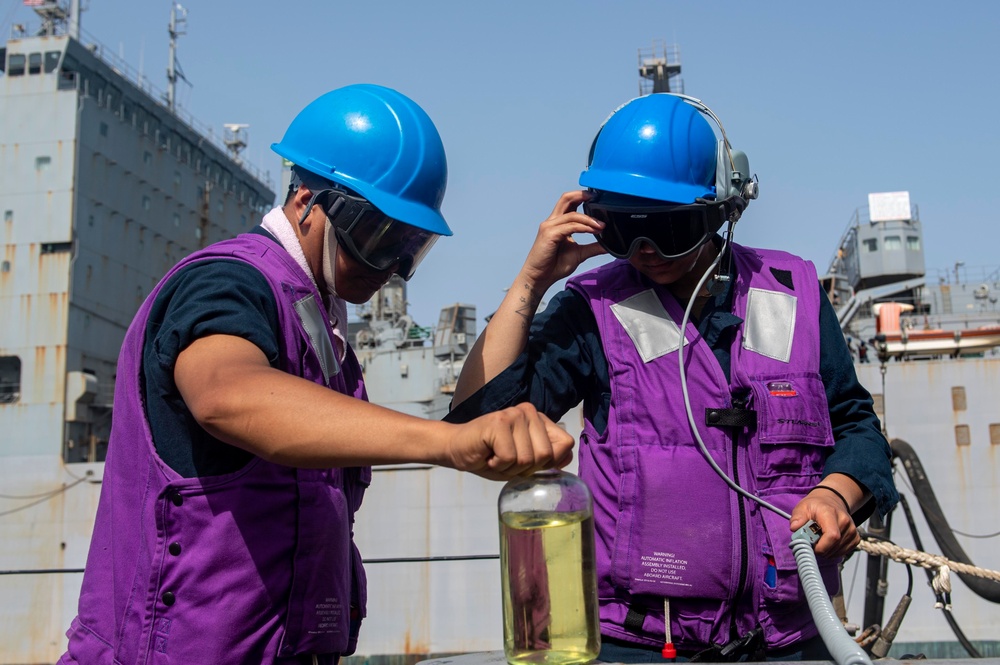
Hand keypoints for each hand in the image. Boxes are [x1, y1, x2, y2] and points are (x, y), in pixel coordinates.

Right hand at [445, 402, 573, 480]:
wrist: (456, 450)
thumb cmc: (490, 457)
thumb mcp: (524, 462)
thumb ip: (548, 457)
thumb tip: (568, 455)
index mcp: (539, 418)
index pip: (566, 443)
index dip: (549, 462)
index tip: (526, 461)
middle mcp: (529, 411)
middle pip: (547, 455)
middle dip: (526, 468)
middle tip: (506, 459)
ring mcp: (514, 414)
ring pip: (528, 459)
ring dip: (509, 467)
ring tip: (496, 456)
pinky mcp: (499, 422)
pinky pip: (509, 458)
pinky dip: (497, 465)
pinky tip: (488, 455)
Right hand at [519, 191, 606, 291]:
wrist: (540, 278)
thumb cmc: (554, 266)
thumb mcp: (579, 254)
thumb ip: (592, 248)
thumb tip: (608, 246)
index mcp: (558, 223)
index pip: (569, 203)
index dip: (582, 197)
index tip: (598, 200)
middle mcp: (552, 222)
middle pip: (566, 198)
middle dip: (582, 195)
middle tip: (598, 197)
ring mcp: (549, 226)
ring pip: (572, 214)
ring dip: (589, 219)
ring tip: (601, 226)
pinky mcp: (549, 234)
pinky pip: (570, 226)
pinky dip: (584, 227)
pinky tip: (594, 230)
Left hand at [789, 491, 859, 557]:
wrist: (831, 501)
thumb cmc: (816, 506)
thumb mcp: (802, 507)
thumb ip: (797, 518)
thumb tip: (794, 528)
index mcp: (830, 513)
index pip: (832, 535)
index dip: (821, 547)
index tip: (811, 547)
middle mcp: (845, 521)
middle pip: (835, 545)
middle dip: (821, 549)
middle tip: (813, 543)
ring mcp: (852, 530)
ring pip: (839, 551)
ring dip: (827, 551)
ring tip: (820, 541)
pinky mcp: (855, 537)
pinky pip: (845, 551)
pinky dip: (834, 552)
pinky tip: (828, 543)